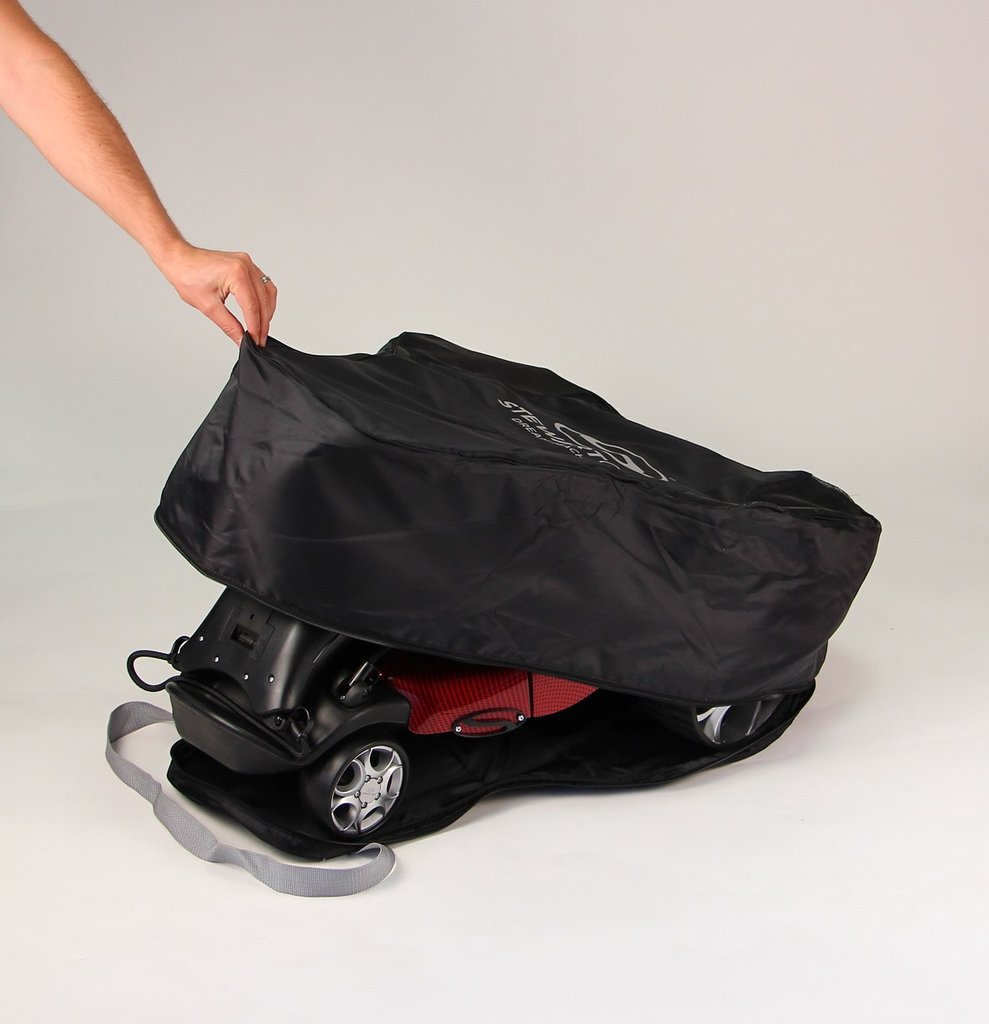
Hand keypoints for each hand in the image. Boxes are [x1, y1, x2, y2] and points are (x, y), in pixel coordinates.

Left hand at [153, 241, 276, 345]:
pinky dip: (264, 299)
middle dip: (263, 323)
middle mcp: (246, 266)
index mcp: (237, 274)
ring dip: (267, 311)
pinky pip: (263, 284)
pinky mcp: (246, 264)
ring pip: (268, 292)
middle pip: (262, 301)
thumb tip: (241, 339)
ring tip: (262, 329)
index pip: (252, 306)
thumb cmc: (187, 276)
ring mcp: (248, 263)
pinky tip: (262, 311)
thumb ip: (229, 325)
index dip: (255, 327)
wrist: (178, 259)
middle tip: (259, 340)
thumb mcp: (208, 306)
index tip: (255, 342)